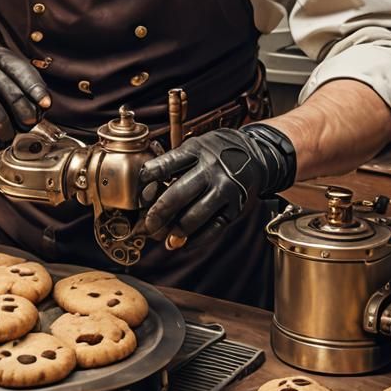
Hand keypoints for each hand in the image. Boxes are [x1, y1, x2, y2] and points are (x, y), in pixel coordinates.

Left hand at [137, 124, 296, 245]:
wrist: (253, 153)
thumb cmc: (213, 152)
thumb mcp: (193, 147)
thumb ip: (172, 165)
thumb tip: (145, 191)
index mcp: (194, 151)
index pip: (164, 166)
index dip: (147, 183)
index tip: (137, 198)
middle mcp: (210, 169)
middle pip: (178, 194)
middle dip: (159, 213)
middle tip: (148, 225)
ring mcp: (225, 188)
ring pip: (196, 215)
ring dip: (178, 231)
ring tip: (166, 240)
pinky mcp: (235, 206)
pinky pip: (214, 228)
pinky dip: (198, 239)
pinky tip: (185, 243)